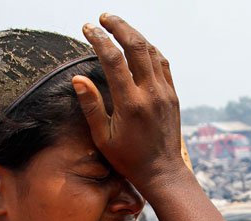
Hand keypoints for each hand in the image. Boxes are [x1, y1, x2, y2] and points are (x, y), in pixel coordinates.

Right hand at [73, 14, 187, 194]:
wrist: (162, 172)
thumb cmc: (129, 159)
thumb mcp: (103, 138)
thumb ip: (91, 106)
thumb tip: (77, 79)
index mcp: (131, 104)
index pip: (113, 60)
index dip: (99, 39)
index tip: (87, 28)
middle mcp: (151, 94)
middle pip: (136, 47)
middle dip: (119, 26)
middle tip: (104, 17)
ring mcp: (165, 93)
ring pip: (152, 51)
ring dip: (135, 35)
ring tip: (118, 26)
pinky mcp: (173, 95)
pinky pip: (163, 63)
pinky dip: (150, 49)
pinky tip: (138, 45)